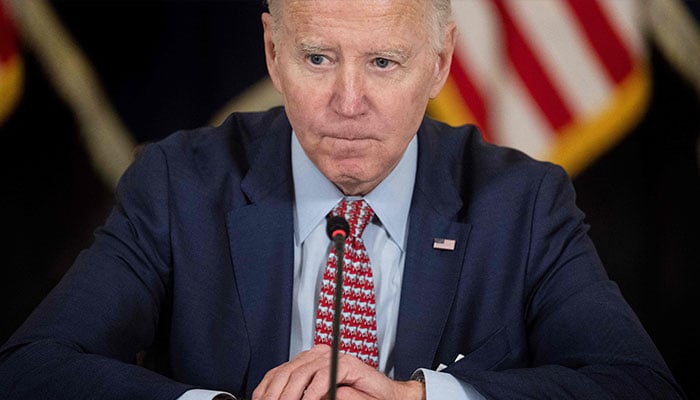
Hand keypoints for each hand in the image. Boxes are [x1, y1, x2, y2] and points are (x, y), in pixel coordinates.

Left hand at [251, 344, 424, 399]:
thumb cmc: (357, 399)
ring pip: (300, 373)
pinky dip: (313, 393)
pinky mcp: (346, 364)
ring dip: (291, 396)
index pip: (278, 374)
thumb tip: (280, 398)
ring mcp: (331, 358)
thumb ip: (303, 396)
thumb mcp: (323, 398)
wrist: (386, 398)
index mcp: (307, 363)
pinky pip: (323, 376)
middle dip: (276, 395)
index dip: (266, 391)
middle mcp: (317, 357)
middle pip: (285, 373)